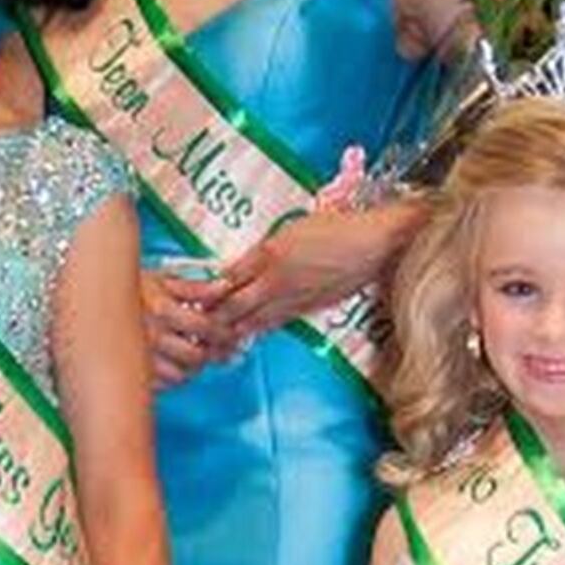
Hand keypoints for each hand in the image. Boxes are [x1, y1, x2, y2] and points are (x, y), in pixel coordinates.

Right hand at [140, 268, 221, 389]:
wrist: (90, 299)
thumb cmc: (128, 288)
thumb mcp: (161, 280)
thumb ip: (195, 287)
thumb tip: (225, 287)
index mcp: (161, 309)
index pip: (205, 327)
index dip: (224, 333)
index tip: (231, 335)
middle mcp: (151, 336)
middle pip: (196, 357)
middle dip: (212, 354)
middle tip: (220, 351)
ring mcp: (139, 356)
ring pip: (180, 375)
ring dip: (192, 368)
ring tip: (195, 358)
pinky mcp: (131, 371)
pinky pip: (161, 385)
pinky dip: (172, 378)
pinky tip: (174, 366)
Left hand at [205, 209, 397, 350]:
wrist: (372, 246)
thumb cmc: (337, 228)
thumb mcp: (292, 229)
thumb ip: (263, 250)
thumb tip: (239, 268)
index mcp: (269, 255)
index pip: (228, 279)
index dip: (207, 292)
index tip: (191, 297)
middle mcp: (276, 281)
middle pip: (234, 306)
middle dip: (212, 317)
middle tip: (196, 323)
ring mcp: (292, 298)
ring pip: (252, 321)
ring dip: (230, 330)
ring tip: (212, 337)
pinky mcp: (306, 309)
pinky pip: (274, 324)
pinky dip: (256, 330)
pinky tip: (244, 334)